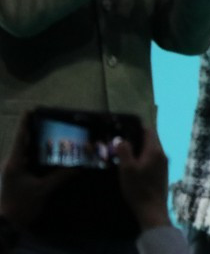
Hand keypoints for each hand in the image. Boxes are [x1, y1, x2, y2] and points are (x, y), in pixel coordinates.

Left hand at [1, 113, 76, 230]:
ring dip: (37, 145)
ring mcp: (12, 171)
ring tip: (53, 137)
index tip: (32, 109)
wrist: (7, 224)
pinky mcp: (15, 178)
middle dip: (35, 131)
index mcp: (15, 162)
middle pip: (23, 142)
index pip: (20, 137)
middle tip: (50, 122)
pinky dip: (37, 156)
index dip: (25, 122)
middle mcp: (12, 163)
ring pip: (25, 152)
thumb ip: (60, 175)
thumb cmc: (22, 204)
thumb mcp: (43, 189)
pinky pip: (27, 162)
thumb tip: (79, 165)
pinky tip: (48, 157)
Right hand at [115, 127, 170, 230]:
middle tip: (121, 142)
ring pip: (152, 150)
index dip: (137, 128)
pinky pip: (153, 160)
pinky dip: (144, 158)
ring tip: (125, 154)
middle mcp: (162, 155)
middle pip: (151, 140)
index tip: (124, 129)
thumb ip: (124, 150)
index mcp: (155, 150)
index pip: (149, 131)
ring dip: (140, 149)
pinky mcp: (162, 174)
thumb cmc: (138, 188)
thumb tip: (122, 138)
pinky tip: (134, 166)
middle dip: (137, 139)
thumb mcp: (127, 168)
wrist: (152, 210)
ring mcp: (164, 165)